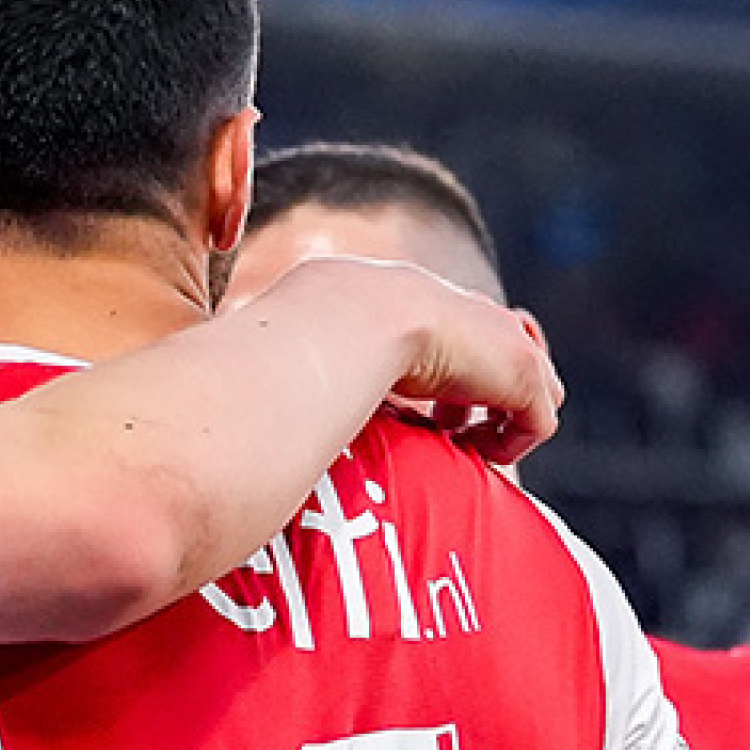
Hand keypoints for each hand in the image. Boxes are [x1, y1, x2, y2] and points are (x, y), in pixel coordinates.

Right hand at [263, 257, 559, 463]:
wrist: (347, 321)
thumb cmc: (300, 337)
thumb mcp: (291, 344)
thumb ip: (280, 361)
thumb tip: (211, 391)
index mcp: (401, 296)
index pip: (435, 333)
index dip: (429, 376)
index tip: (407, 412)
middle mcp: (458, 309)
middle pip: (490, 352)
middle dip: (475, 393)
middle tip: (446, 434)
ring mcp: (495, 337)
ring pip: (525, 384)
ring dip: (498, 418)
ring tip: (464, 449)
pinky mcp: (519, 373)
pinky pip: (537, 418)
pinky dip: (510, 440)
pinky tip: (472, 452)